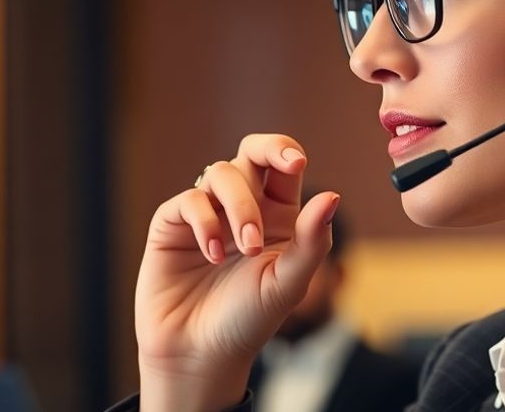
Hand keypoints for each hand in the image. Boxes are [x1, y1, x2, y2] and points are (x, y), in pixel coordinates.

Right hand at [134, 134, 339, 411]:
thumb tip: (332, 196)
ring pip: (220, 173)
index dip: (287, 151)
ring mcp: (206, 214)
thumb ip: (311, 241)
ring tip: (247, 248)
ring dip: (240, 205)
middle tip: (288, 164)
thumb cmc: (249, 321)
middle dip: (267, 149)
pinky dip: (204, 221)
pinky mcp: (172, 225)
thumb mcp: (288, 283)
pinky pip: (189, 201)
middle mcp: (241, 207)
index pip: (283, 165)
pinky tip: (213, 255)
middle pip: (252, 152)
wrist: (199, 355)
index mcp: (277, 216)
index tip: (296, 163)